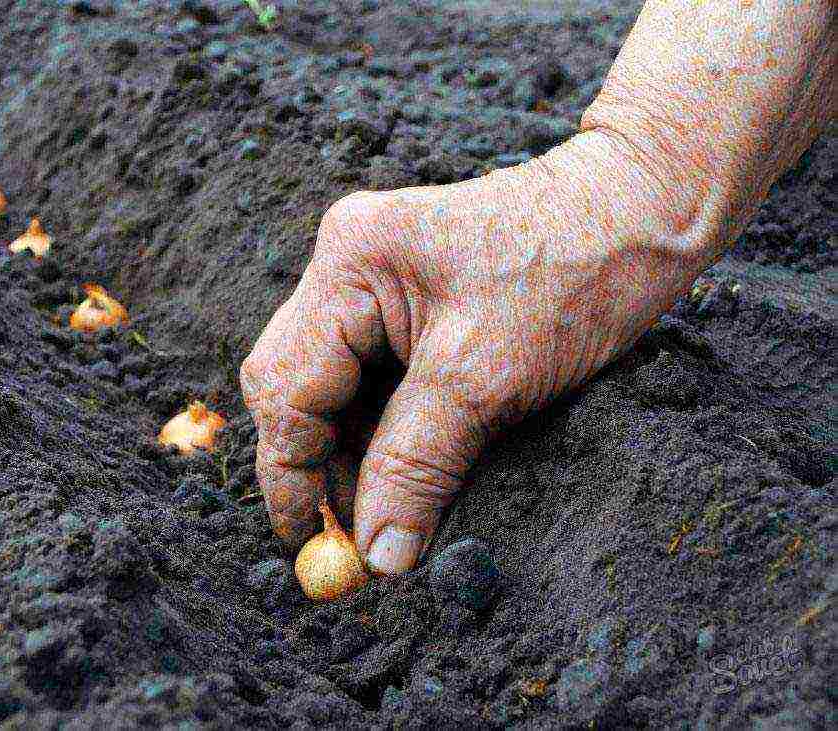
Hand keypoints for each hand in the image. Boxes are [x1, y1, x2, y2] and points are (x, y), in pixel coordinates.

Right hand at [241, 130, 709, 573]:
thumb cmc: (573, 273)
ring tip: (384, 510)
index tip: (310, 542)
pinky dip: (381, 426)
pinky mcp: (405, 296)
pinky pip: (369, 374)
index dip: (290, 471)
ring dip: (350, 450)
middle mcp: (346, 264)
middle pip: (293, 383)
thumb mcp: (486, 378)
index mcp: (350, 263)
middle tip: (350, 535)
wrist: (641, 208)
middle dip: (315, 462)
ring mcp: (373, 277)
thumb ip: (416, 465)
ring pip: (330, 385)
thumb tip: (378, 555)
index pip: (285, 384)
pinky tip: (407, 466)